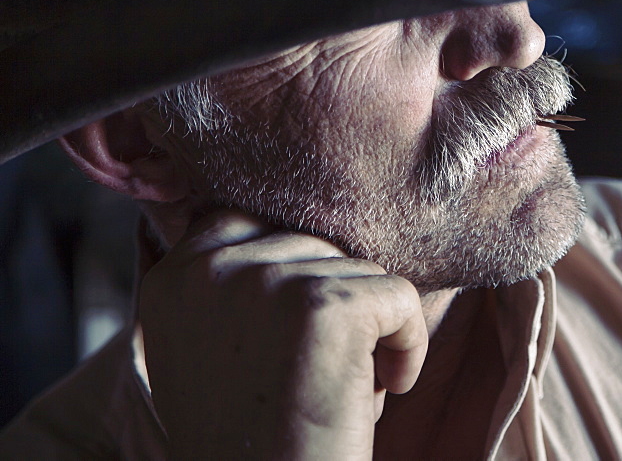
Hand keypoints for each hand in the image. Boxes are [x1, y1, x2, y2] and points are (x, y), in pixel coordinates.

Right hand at [138, 210, 427, 459]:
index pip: (252, 221)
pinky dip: (408, 349)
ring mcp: (266, 283)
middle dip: (331, 311)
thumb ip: (233, 285)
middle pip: (316, 246)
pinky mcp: (326, 307)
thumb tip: (299, 232)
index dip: (293, 279)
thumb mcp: (214, 349)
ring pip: (362, 272)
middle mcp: (209, 270)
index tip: (289, 346)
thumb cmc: (255, 440)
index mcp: (174, 277)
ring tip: (328, 393)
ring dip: (366, 335)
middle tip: (306, 382)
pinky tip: (377, 396)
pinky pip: (401, 297)